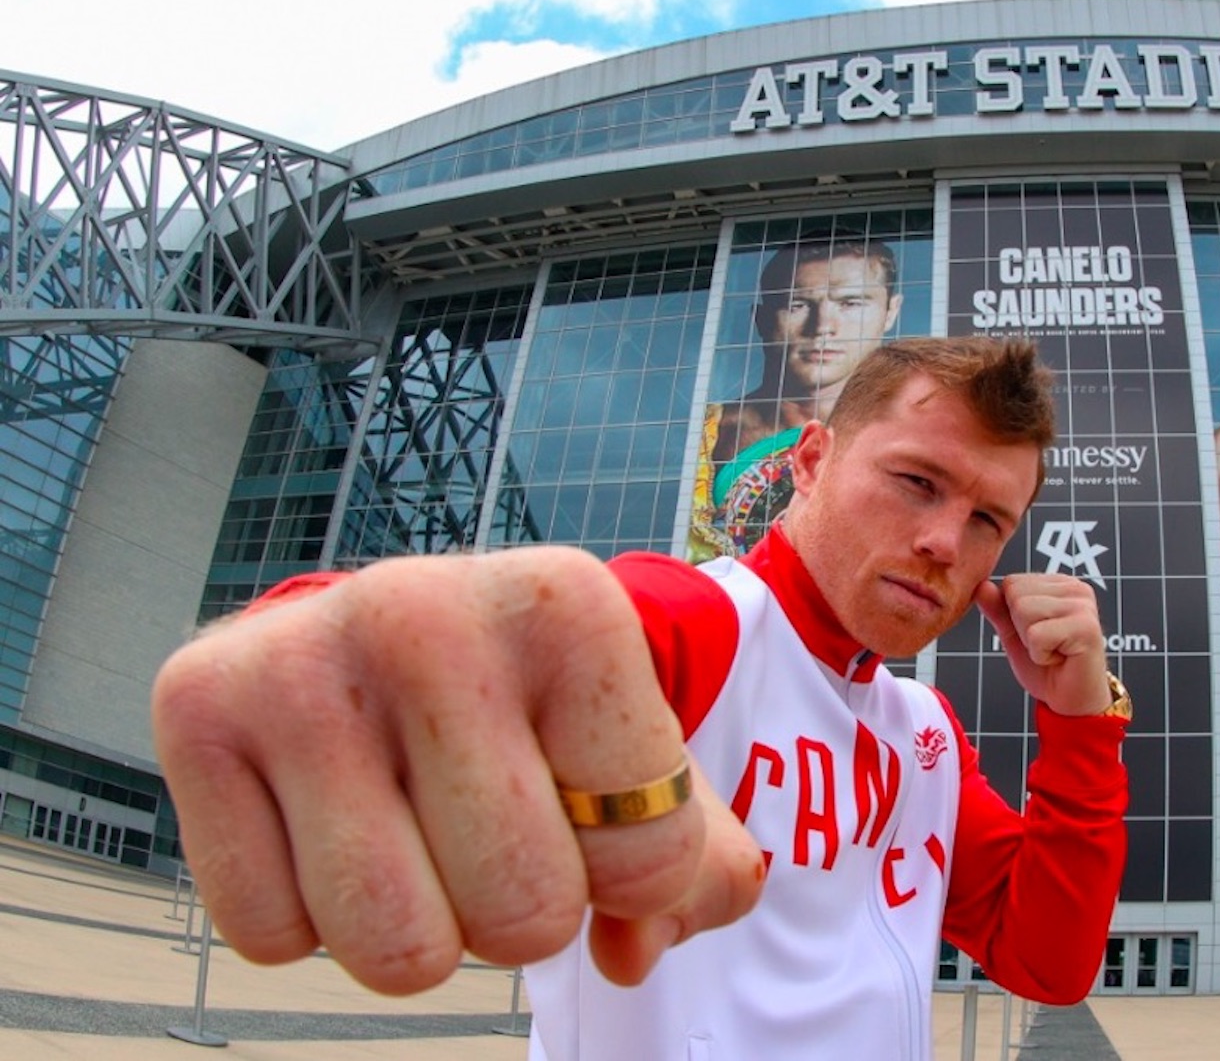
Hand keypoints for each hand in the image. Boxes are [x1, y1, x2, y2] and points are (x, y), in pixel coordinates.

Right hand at [150, 547, 763, 994]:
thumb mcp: (644, 757)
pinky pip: (272, 937)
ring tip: (414, 828)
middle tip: (491, 824)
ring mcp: (299, 660)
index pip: (645, 855)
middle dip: (523, 909)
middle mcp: (425, 611)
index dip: (628, 872)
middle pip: (523, 916)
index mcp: (567, 604)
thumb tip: (636, 946)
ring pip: (396, 949)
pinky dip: (308, 916)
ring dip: (419, 928)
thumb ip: (690, 860)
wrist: (396, 626)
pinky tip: (327, 819)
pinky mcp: (194, 710)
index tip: (587, 798)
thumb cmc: (541, 709)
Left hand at [973, 573, 1108, 716]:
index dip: (1013, 616)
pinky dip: (1040, 655)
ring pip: (1024, 611)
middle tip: (1046, 645)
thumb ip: (998, 609)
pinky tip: (1060, 659)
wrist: (1072, 702)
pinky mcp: (1086, 627)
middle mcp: (1075, 589)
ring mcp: (1083, 606)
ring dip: (1031, 642)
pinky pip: (1037, 635)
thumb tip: (981, 586)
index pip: (1012, 583)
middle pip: (1016, 595)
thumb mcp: (1014, 635)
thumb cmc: (1048, 669)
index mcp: (1059, 585)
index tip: (1037, 634)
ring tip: (1053, 650)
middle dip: (1021, 628)